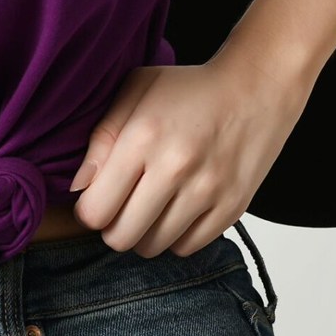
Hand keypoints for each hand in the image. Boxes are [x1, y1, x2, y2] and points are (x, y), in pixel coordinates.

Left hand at [68, 49, 311, 257]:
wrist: (257, 88)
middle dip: (113, 226)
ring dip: (144, 232)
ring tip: (151, 204)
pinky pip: (186, 248)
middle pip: (120, 237)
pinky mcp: (232, 208)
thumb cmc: (190, 89)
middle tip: (121, 205)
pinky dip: (175, 236)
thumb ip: (101, 137)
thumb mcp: (136, 91)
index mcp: (144, 137)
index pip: (96, 209)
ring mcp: (207, 191)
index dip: (89, 209)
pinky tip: (177, 209)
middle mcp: (175, 168)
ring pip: (152, 247)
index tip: (97, 197)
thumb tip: (78, 186)